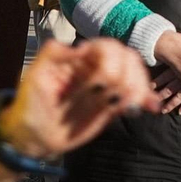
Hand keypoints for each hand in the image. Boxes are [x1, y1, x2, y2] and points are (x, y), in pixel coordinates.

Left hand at [1, 39, 160, 159]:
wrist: (34, 135)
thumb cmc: (30, 103)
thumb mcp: (35, 74)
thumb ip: (53, 53)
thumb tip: (82, 46)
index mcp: (80, 58)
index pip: (106, 47)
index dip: (110, 59)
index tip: (99, 79)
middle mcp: (96, 69)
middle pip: (126, 59)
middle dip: (126, 75)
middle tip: (112, 95)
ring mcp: (105, 88)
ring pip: (134, 75)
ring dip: (138, 87)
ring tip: (130, 105)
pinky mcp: (110, 107)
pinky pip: (134, 97)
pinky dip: (146, 99)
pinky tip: (150, 106)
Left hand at [153, 68, 180, 115]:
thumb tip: (168, 53)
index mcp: (179, 69)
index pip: (165, 76)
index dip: (158, 81)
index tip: (150, 86)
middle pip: (170, 89)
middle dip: (161, 96)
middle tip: (153, 101)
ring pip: (179, 96)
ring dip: (171, 104)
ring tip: (164, 110)